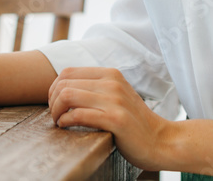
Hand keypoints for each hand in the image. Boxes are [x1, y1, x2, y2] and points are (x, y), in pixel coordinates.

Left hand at [48, 67, 172, 171]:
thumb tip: (63, 88)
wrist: (161, 141)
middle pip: (64, 83)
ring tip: (58, 121)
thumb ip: (96, 88)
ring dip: (56, 110)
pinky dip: (65, 121)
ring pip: (68, 95)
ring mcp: (114, 100)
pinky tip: (65, 126)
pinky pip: (79, 115)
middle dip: (52, 100)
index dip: (54, 87)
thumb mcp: (116, 96)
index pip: (68, 71)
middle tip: (55, 115)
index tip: (55, 104)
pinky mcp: (115, 119)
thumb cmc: (134, 122)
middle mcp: (112, 83)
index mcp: (111, 74)